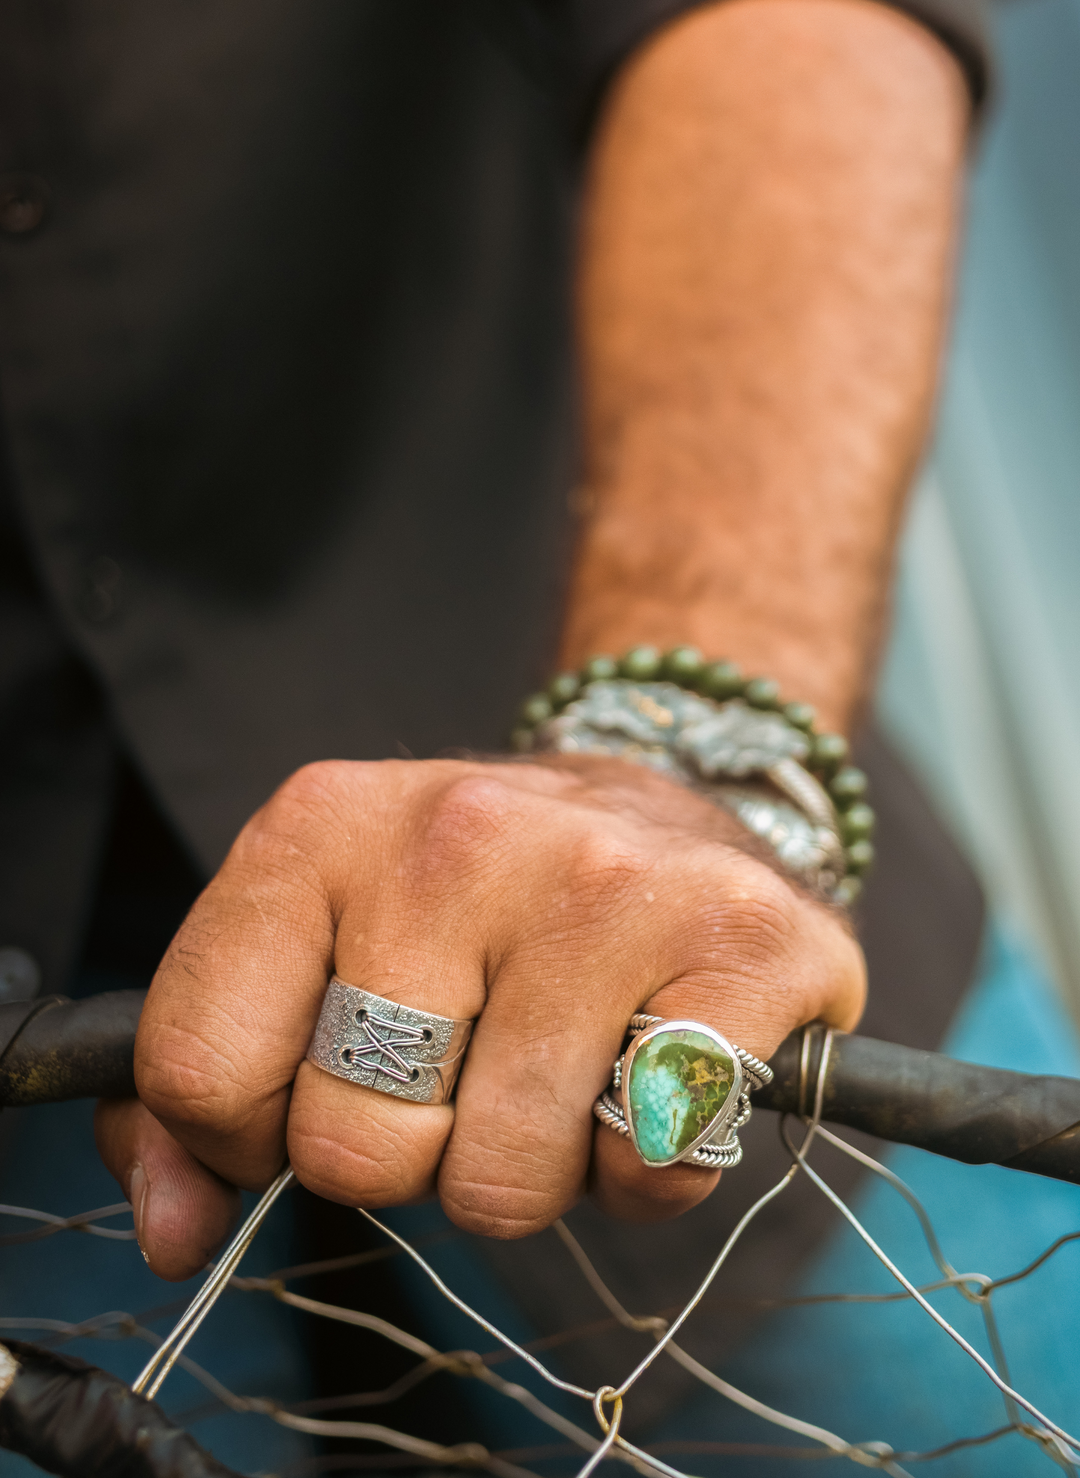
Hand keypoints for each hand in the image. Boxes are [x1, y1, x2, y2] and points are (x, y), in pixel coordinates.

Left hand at [95, 756, 863, 1279]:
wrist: (679, 805)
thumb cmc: (486, 901)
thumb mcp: (324, 939)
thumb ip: (213, 1079)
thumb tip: (170, 1229)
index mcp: (321, 825)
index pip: (201, 1071)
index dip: (252, 1133)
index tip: (324, 1090)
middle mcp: (458, 836)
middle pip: (353, 1150)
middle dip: (412, 1156)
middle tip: (473, 1068)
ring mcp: (605, 883)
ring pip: (501, 1182)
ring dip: (534, 1168)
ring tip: (568, 1066)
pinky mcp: (738, 940)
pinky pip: (651, 1168)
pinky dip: (650, 1166)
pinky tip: (656, 1070)